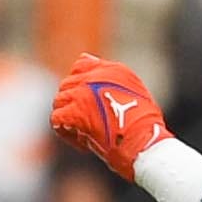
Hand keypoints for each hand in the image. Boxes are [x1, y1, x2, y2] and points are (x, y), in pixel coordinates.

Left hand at [50, 55, 172, 180]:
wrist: (144, 144)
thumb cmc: (144, 127)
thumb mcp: (134, 91)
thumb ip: (108, 76)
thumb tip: (83, 57)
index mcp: (112, 70)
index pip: (81, 65)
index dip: (79, 84)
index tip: (86, 102)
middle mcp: (96, 77)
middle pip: (67, 85)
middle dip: (72, 104)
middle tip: (87, 124)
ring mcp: (83, 93)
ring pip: (59, 102)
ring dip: (68, 119)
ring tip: (86, 134)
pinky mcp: (75, 112)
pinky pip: (57, 119)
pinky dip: (66, 133)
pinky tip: (84, 143)